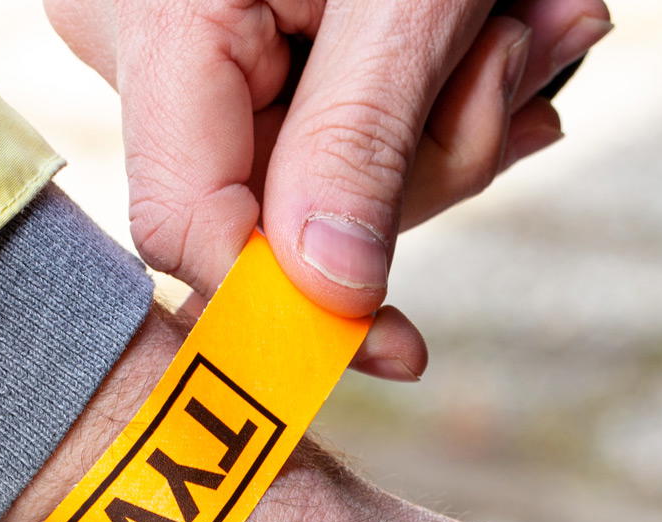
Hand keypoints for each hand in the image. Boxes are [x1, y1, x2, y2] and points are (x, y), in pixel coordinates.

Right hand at [44, 0, 612, 378]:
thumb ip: (358, 140)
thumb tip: (329, 298)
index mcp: (158, 22)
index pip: (190, 225)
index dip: (291, 305)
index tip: (396, 349)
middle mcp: (141, 45)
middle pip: (269, 214)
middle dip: (416, 170)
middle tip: (514, 64)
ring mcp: (185, 51)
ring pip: (313, 183)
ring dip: (447, 126)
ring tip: (519, 21)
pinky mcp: (238, 52)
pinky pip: (326, 136)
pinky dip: (428, 103)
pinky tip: (490, 36)